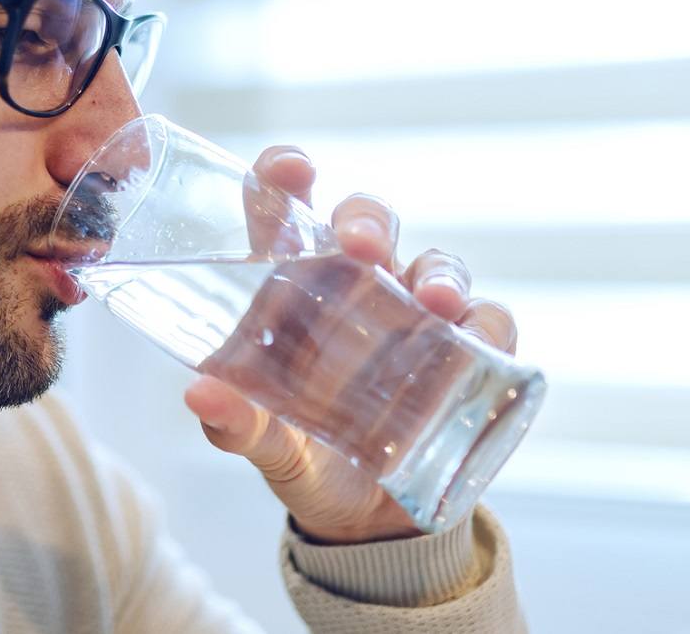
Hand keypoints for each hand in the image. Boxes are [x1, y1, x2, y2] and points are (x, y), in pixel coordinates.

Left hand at [181, 146, 518, 544]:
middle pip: (368, 222)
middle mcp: (357, 287)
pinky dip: (488, 325)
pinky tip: (478, 337)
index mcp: (294, 287)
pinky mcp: (464, 356)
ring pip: (436, 263)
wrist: (359, 520)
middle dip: (369, 220)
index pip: (287, 211)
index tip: (291, 170)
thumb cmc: (299, 454)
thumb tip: (199, 393)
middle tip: (362, 245)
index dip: (286, 176)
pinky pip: (490, 323)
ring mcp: (415, 316)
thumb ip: (232, 421)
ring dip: (441, 273)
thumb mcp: (263, 443)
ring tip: (438, 301)